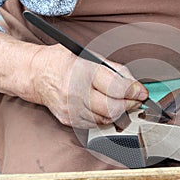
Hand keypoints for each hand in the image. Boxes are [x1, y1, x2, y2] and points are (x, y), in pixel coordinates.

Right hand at [31, 44, 147, 128]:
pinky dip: (106, 116)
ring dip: (119, 112)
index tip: (142, 92)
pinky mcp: (69, 120)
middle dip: (130, 104)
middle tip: (135, 99)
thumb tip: (135, 86)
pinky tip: (105, 106)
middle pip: (113, 108)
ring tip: (122, 102)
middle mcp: (76, 92)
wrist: (37, 74)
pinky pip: (96, 124)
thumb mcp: (92, 56)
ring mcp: (71, 109)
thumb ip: (116, 71)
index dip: (134, 92)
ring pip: (107, 119)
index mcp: (83, 71)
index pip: (117, 88)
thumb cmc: (65, 61)